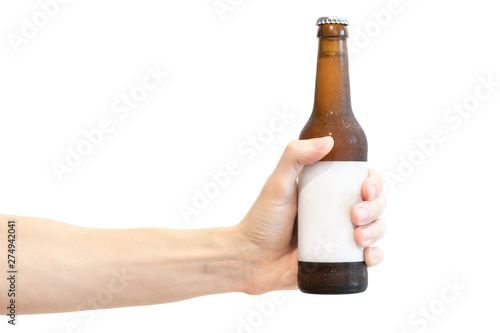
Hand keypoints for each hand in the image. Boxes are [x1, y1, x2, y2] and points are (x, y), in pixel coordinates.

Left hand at [236, 137, 386, 294]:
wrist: (252, 260)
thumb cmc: (262, 220)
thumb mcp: (277, 184)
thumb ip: (294, 157)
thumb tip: (328, 141)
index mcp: (327, 191)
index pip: (361, 180)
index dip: (373, 182)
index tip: (366, 188)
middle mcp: (338, 212)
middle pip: (374, 204)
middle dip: (375, 208)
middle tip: (356, 215)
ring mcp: (341, 237)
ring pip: (376, 229)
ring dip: (376, 230)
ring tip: (358, 237)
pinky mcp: (340, 260)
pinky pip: (368, 257)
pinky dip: (375, 255)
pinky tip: (367, 256)